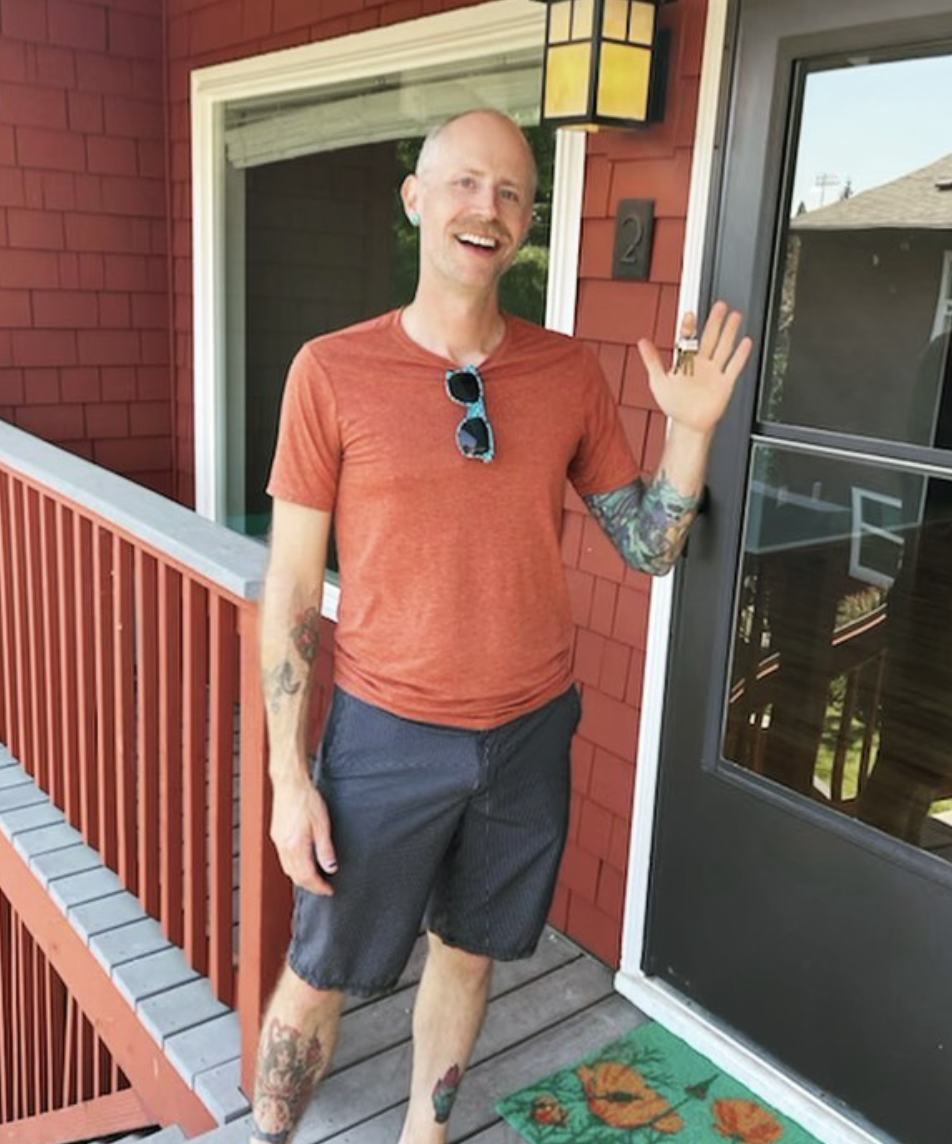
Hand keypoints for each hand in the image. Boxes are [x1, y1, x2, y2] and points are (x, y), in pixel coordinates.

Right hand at [269, 772, 337, 894]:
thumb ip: (325, 849)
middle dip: (310, 886)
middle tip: (324, 888)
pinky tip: (302, 863)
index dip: (319, 886)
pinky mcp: (276, 835)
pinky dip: (294, 867)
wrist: (290, 783)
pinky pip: (284, 859)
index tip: (329, 890)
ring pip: (288, 869)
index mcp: (296, 847)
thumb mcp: (322, 825)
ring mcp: (278, 842)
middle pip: (296, 877)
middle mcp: (284, 847)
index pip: (307, 876)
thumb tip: (330, 868)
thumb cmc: (306, 800)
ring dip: (301, 878)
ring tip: (315, 878)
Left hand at [637, 301, 752, 436]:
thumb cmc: (673, 405)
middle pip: (710, 337)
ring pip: (724, 347)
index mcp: (686, 361)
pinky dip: (740, 355)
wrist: (688, 425)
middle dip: (715, 322)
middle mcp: (702, 363)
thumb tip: (642, 342)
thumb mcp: (658, 381)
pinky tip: (746, 342)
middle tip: (720, 305)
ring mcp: (715, 372)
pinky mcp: (725, 384)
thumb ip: (652, 361)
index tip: (690, 314)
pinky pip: (734, 367)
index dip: (689, 327)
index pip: (688, 339)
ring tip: (735, 316)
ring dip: (730, 332)